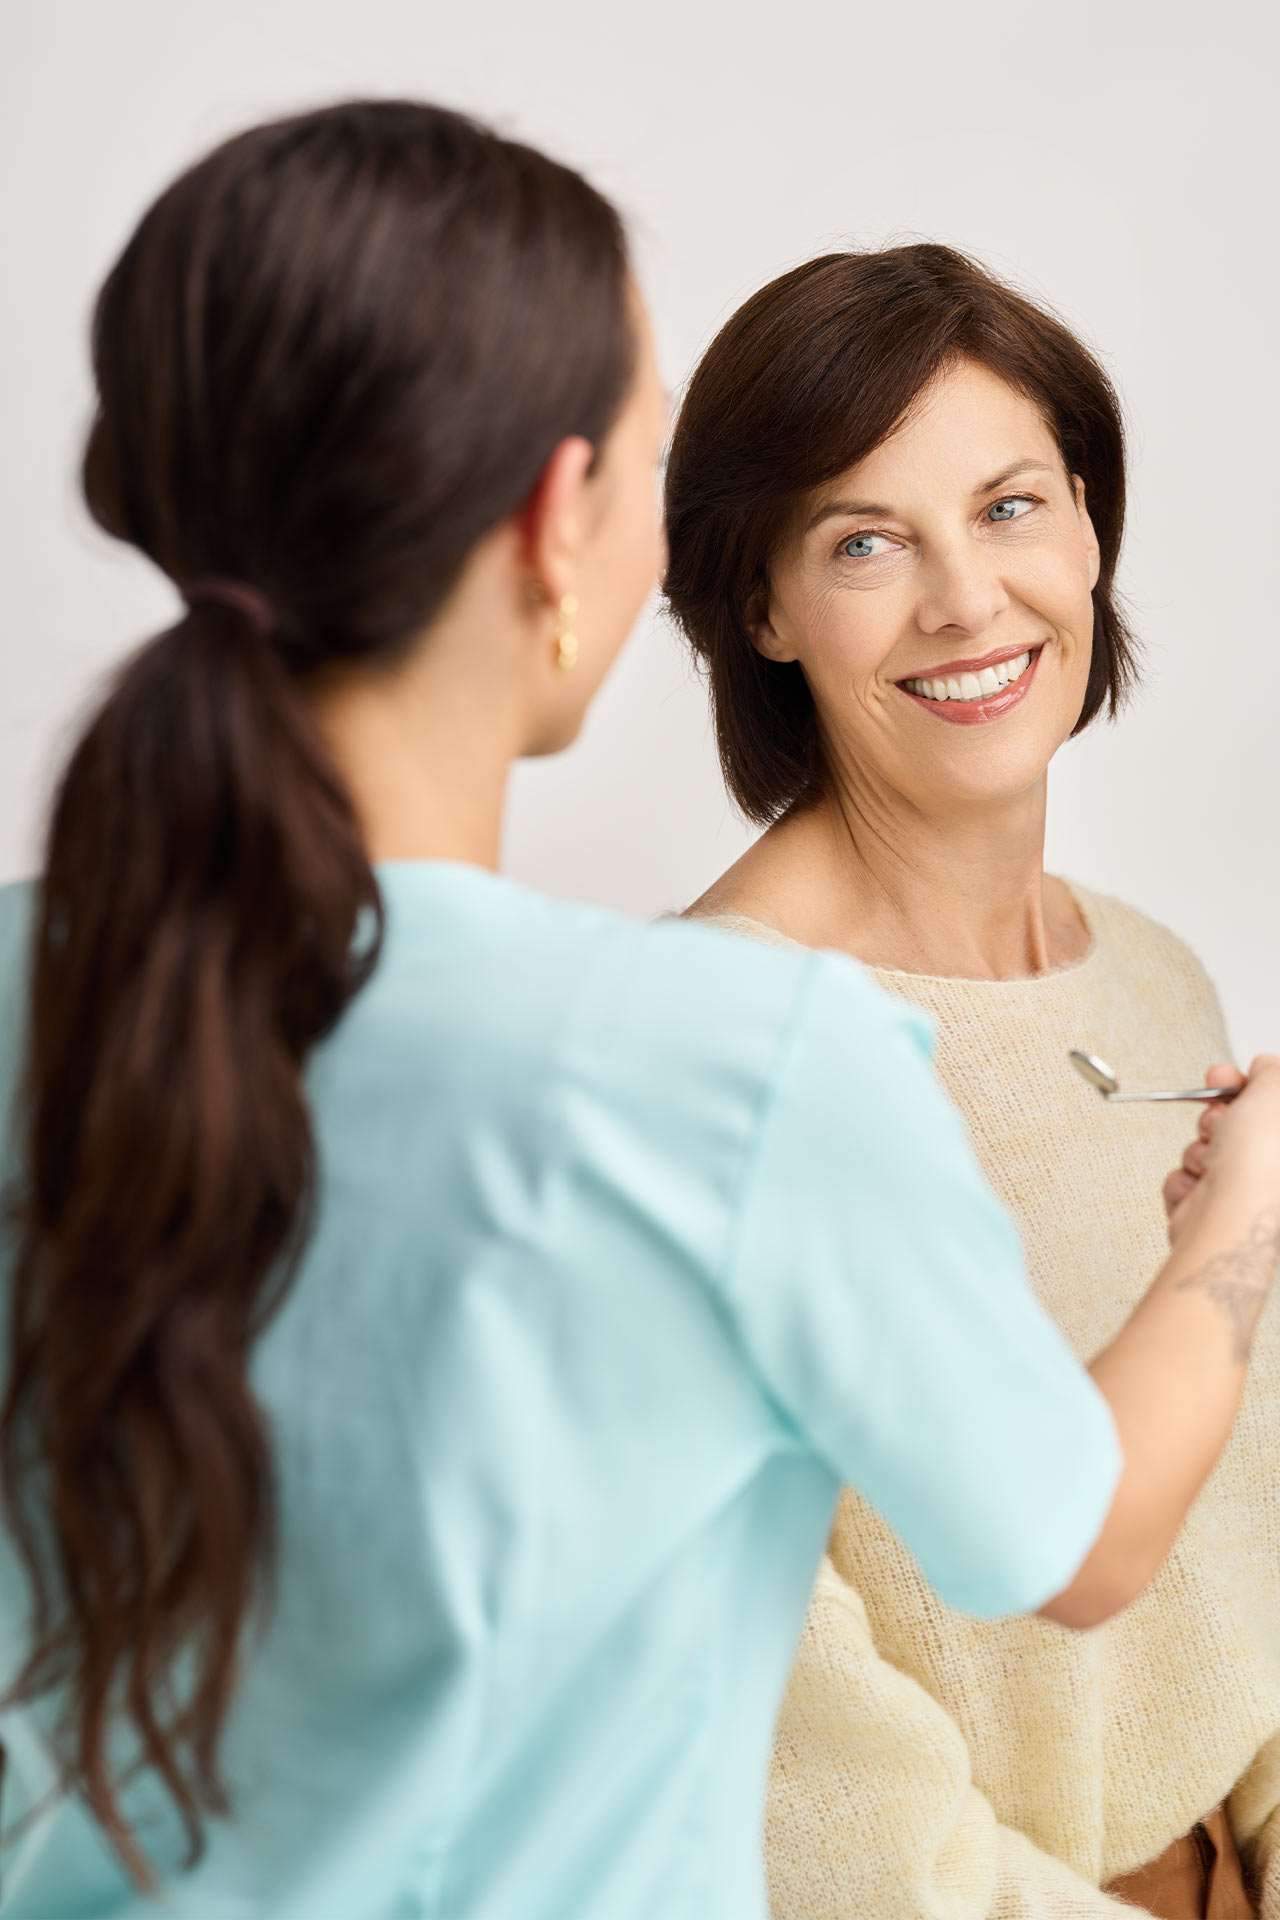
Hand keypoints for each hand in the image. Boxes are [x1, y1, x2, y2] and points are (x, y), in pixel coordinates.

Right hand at [1165, 1058, 1279, 1243]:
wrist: (1228, 1215)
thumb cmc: (1261, 1164)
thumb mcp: (1275, 1092)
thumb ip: (1272, 1072)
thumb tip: (1265, 1066)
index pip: (1265, 1106)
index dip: (1243, 1086)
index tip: (1224, 1077)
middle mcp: (1270, 1171)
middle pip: (1234, 1127)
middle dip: (1215, 1118)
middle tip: (1218, 1118)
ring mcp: (1242, 1193)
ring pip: (1205, 1152)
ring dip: (1198, 1151)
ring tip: (1209, 1160)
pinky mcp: (1212, 1213)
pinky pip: (1186, 1181)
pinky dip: (1185, 1180)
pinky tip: (1199, 1186)